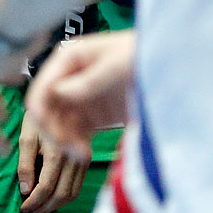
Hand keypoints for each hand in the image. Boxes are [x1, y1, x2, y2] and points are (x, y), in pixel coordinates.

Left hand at [18, 116, 87, 212]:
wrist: (64, 98)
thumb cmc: (41, 115)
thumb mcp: (26, 135)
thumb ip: (25, 164)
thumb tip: (25, 190)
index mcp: (57, 151)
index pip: (46, 186)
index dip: (34, 201)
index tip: (23, 208)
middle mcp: (74, 158)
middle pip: (60, 194)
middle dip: (44, 208)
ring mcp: (82, 160)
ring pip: (71, 194)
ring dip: (54, 206)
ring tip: (38, 209)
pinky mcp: (86, 160)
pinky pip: (77, 187)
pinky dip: (64, 197)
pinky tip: (51, 199)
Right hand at [25, 31, 134, 163]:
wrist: (172, 71)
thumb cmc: (142, 57)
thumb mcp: (116, 65)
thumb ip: (87, 80)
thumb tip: (57, 93)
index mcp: (69, 58)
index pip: (43, 84)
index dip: (39, 107)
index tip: (49, 131)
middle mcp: (69, 78)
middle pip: (46, 107)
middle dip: (52, 129)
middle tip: (68, 148)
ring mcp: (80, 98)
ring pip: (57, 123)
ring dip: (63, 140)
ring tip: (81, 155)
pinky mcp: (93, 115)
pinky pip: (74, 133)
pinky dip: (75, 145)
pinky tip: (85, 154)